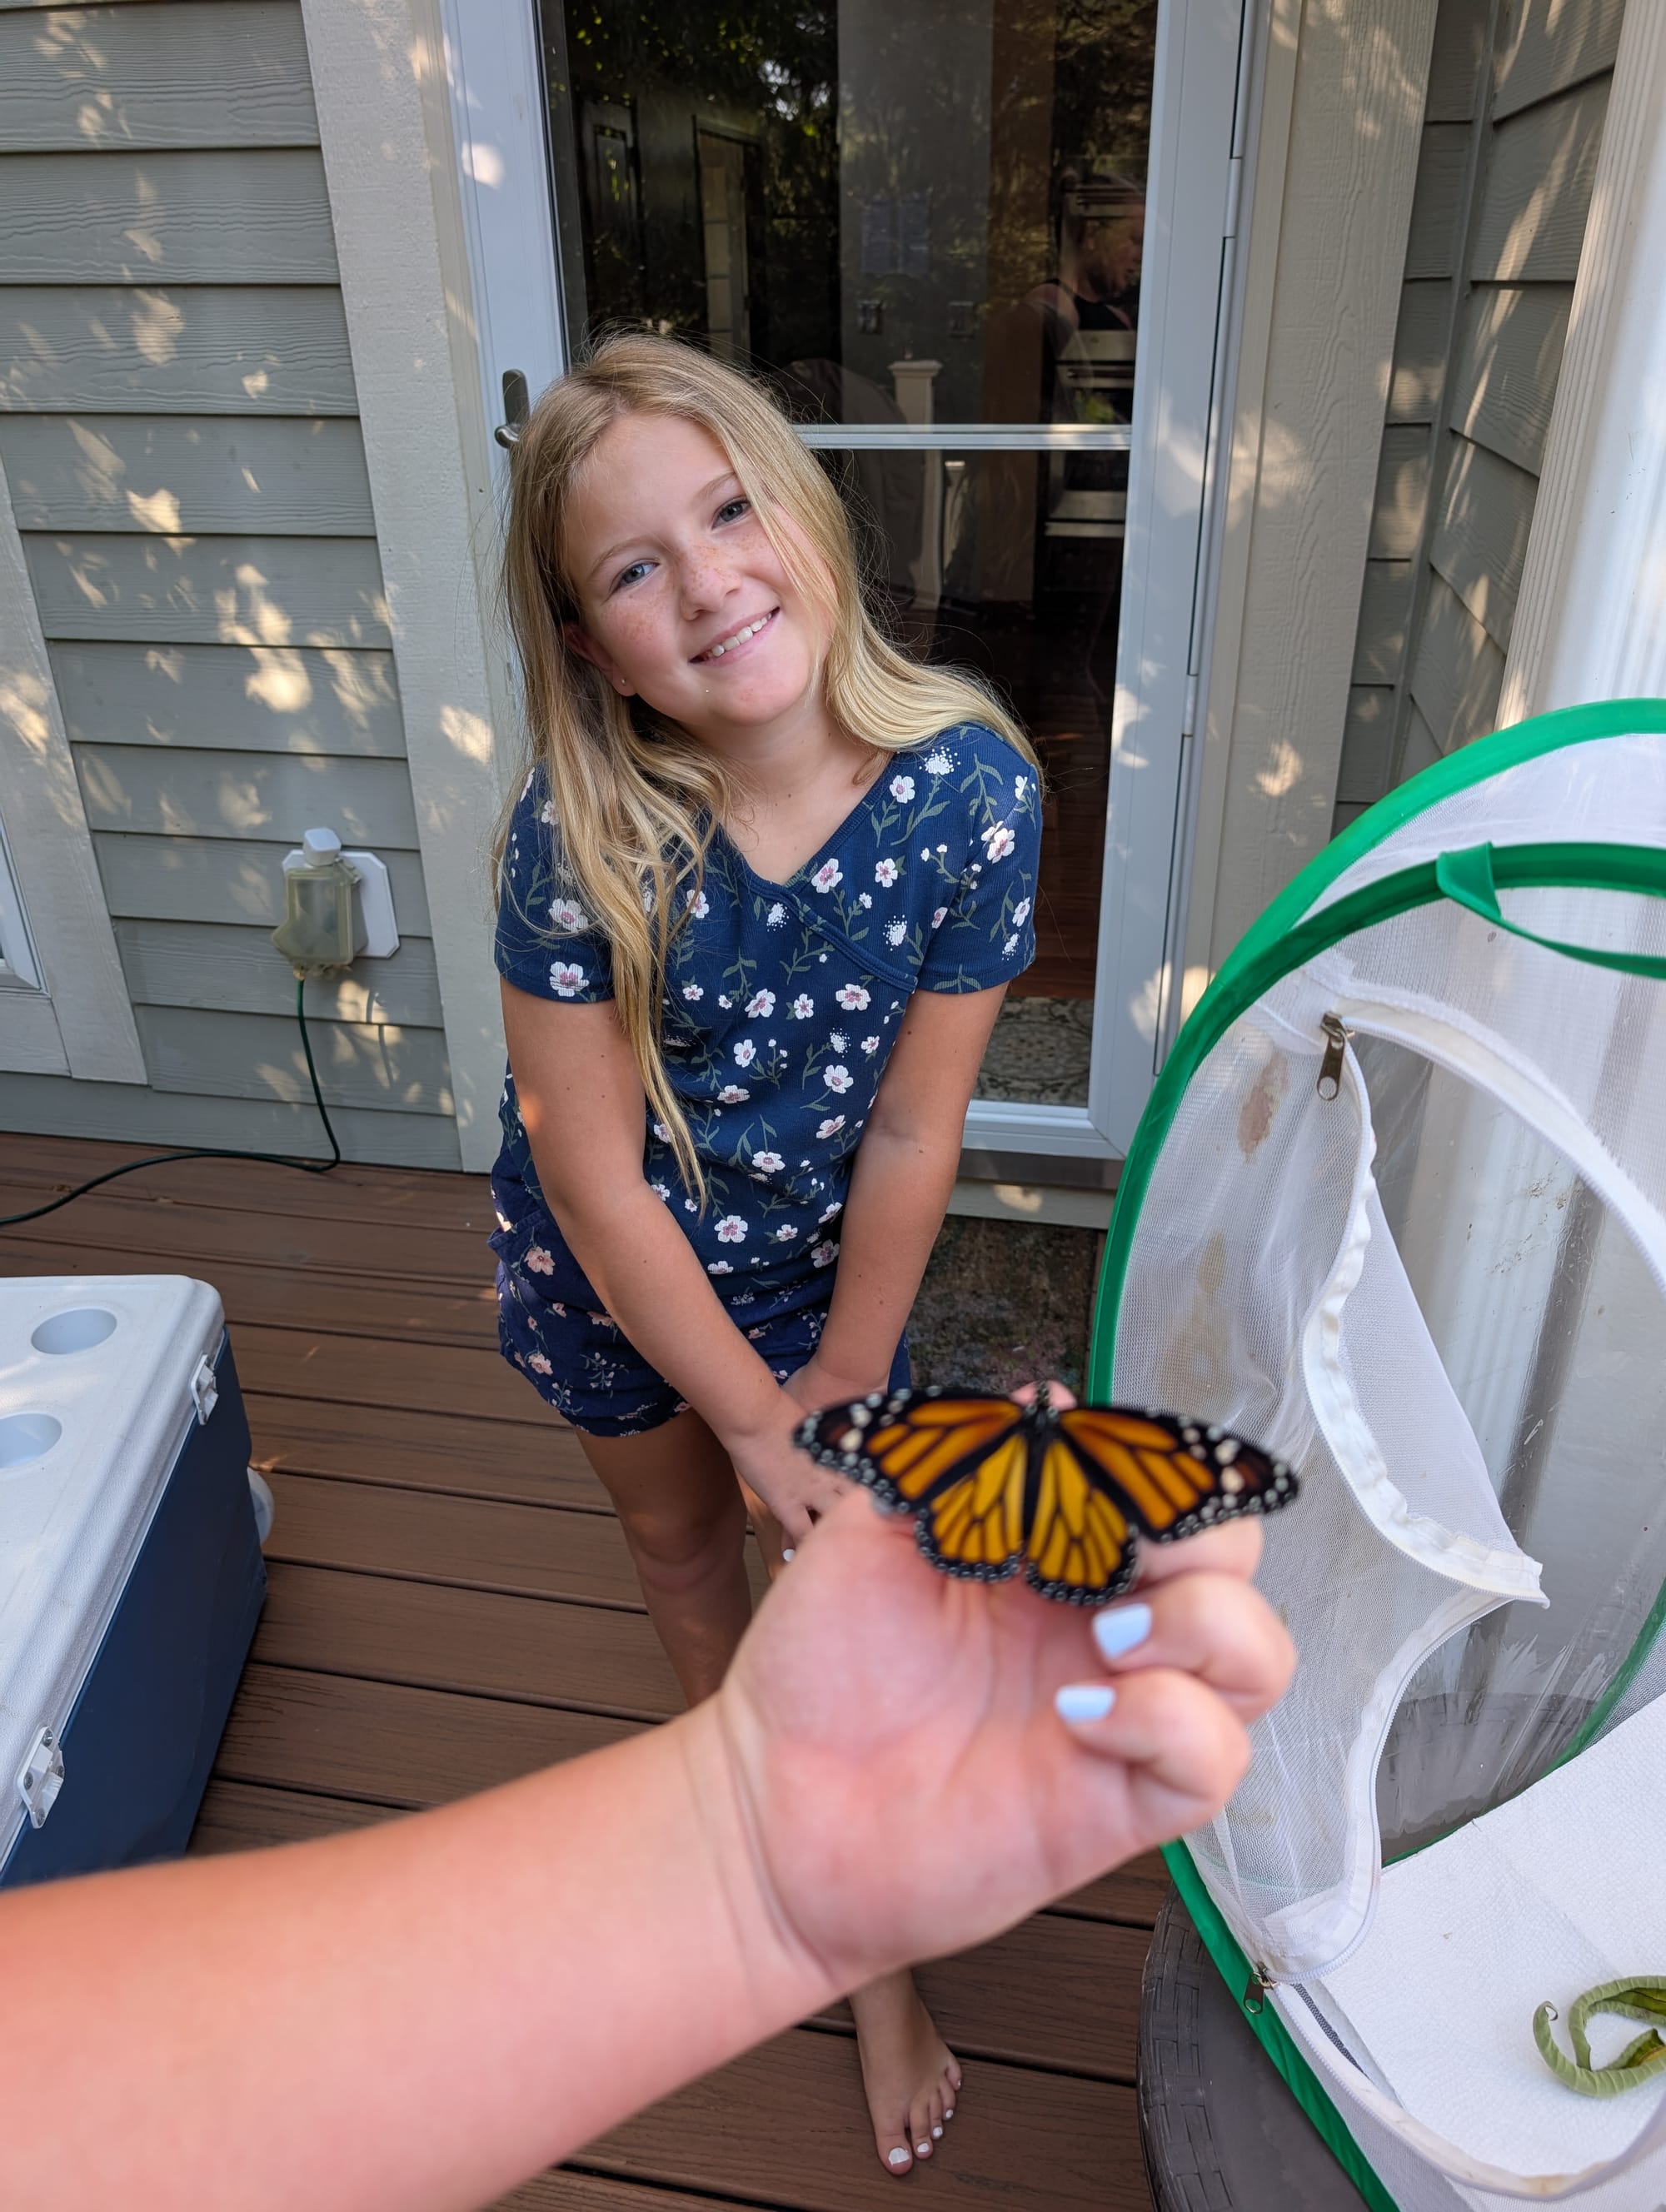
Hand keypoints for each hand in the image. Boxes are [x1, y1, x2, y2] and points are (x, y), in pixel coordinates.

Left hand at [708, 1385, 1294, 1993]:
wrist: (773, 1804)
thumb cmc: (817, 1667)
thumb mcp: (870, 1531)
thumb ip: (958, 1460)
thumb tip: (1046, 1393)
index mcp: (1058, 1550)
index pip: (1165, 1486)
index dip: (1159, 1467)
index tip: (1102, 1465)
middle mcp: (1107, 1623)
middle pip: (1233, 1559)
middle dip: (1202, 1537)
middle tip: (1124, 1553)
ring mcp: (1124, 1713)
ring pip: (1258, 1656)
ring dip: (1208, 1625)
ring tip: (1106, 1639)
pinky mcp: (1120, 1802)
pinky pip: (1215, 1758)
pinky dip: (1170, 1721)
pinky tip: (1077, 1713)